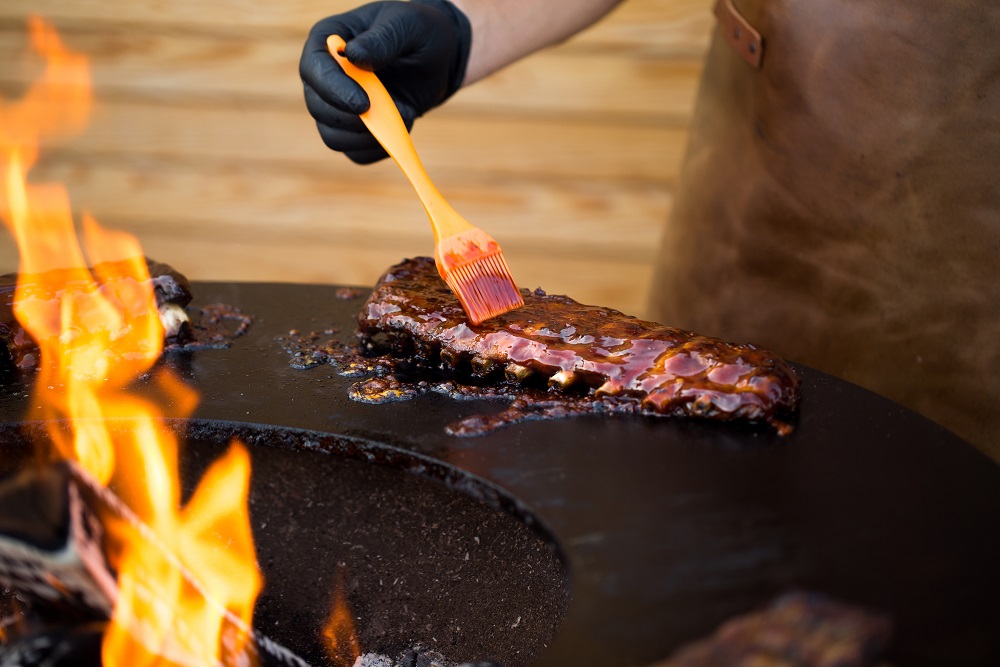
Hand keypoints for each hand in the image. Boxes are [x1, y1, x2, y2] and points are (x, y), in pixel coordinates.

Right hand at [299, 0, 471, 163]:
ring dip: (367, 138)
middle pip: (319, 109)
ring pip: (333, 137)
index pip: (314, 70)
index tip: (363, 104)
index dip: (334, 91)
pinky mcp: (354, 130)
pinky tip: (400, 131)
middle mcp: (324, 76)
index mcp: (328, 40)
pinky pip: (356, 153)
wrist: (437, 60)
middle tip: (389, 117)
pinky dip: (378, 150)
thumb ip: (383, 39)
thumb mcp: (408, 26)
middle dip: (353, 120)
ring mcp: (336, 106)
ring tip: (402, 118)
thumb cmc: (419, 34)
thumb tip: (354, 56)